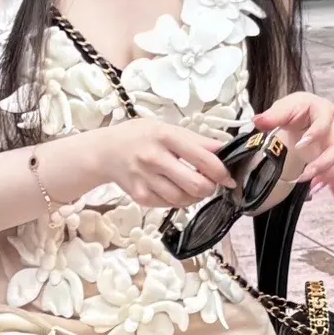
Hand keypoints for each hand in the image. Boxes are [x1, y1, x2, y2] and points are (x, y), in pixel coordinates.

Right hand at [91, 119, 232, 210]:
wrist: (104, 152)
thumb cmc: (140, 137)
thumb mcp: (167, 129)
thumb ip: (196, 140)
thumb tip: (225, 150)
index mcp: (165, 136)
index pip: (204, 158)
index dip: (222, 171)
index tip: (228, 176)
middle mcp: (154, 158)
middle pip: (197, 185)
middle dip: (210, 188)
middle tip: (210, 183)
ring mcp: (146, 179)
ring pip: (184, 200)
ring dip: (196, 196)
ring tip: (193, 186)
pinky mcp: (140, 196)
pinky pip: (169, 205)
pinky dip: (179, 201)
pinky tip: (175, 189)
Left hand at [256, 91, 333, 212]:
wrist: (301, 113)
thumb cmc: (296, 108)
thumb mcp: (283, 107)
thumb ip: (272, 115)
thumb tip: (259, 121)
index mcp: (324, 111)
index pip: (324, 123)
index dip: (315, 134)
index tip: (301, 144)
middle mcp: (333, 129)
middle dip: (322, 164)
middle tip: (305, 174)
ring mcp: (332, 146)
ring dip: (327, 179)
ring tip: (313, 190)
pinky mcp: (329, 160)